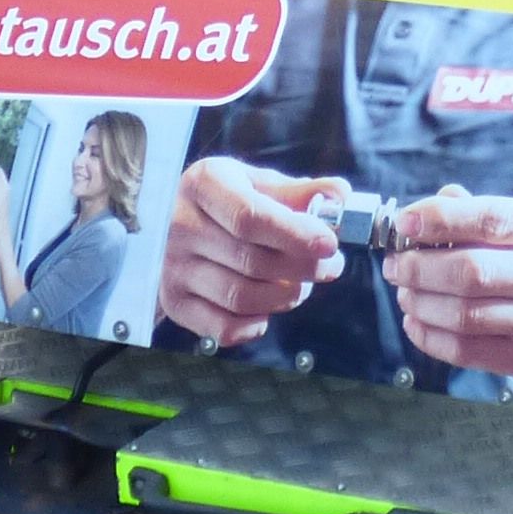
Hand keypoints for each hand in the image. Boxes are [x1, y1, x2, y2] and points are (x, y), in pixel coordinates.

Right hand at [155, 160, 344, 345]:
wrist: (172, 225)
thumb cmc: (226, 202)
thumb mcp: (257, 184)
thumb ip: (299, 191)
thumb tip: (340, 195)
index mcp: (204, 185)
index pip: (250, 217)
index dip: (295, 235)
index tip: (329, 245)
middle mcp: (181, 225)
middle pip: (252, 261)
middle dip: (304, 269)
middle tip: (330, 267)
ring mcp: (173, 267)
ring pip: (242, 297)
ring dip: (285, 297)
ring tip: (302, 286)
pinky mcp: (175, 302)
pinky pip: (224, 329)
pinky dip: (256, 325)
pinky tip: (268, 307)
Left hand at [383, 192, 512, 392]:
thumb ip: (481, 213)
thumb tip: (421, 213)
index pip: (493, 219)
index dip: (440, 220)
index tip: (404, 222)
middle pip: (471, 272)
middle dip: (419, 267)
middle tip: (396, 264)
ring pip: (463, 315)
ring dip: (419, 302)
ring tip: (405, 291)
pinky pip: (465, 351)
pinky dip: (428, 336)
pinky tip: (416, 321)